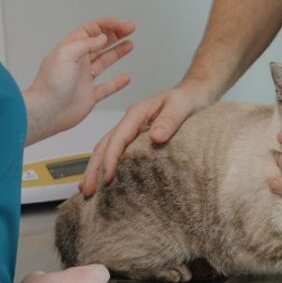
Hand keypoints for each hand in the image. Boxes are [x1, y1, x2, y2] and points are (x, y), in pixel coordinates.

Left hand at [26, 17, 134, 138]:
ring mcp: (84, 79)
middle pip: (99, 44)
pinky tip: (126, 78)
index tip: (119, 22)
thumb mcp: (67, 54)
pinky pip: (107, 87)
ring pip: (104, 62)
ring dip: (117, 52)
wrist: (47, 111)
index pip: (89, 32)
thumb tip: (102, 37)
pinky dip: (117, 83)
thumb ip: (86, 44)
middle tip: (130, 28)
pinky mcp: (89, 96)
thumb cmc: (51, 83)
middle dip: (115, 35)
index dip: (104, 25)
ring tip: (130, 44)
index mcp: (70, 50)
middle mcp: (77, 63)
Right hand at [80, 81, 215, 195]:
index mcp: (137, 113)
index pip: (118, 138)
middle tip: (86, 190)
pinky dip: (107, 165)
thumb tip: (155, 137)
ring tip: (88, 190)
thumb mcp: (181, 106)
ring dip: (96, 168)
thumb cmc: (188, 98)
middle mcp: (130, 121)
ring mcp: (132, 130)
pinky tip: (105, 179)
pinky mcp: (137, 138)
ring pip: (107, 149)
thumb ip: (169, 120)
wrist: (195, 92)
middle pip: (105, 145)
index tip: (107, 178)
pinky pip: (118, 152)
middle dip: (93, 167)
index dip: (111, 159)